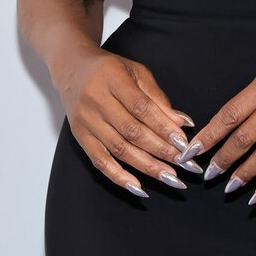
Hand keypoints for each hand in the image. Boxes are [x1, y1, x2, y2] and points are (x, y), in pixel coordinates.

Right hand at [53, 46, 198, 195]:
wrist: (72, 67)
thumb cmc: (109, 68)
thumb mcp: (135, 72)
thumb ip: (157, 98)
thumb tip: (181, 123)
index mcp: (112, 78)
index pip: (141, 107)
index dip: (163, 126)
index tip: (183, 142)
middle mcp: (96, 100)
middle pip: (131, 131)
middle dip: (160, 150)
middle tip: (183, 163)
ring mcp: (86, 120)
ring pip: (119, 149)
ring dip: (146, 166)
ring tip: (169, 177)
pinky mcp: (79, 136)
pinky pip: (100, 161)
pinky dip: (119, 176)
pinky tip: (138, 187)